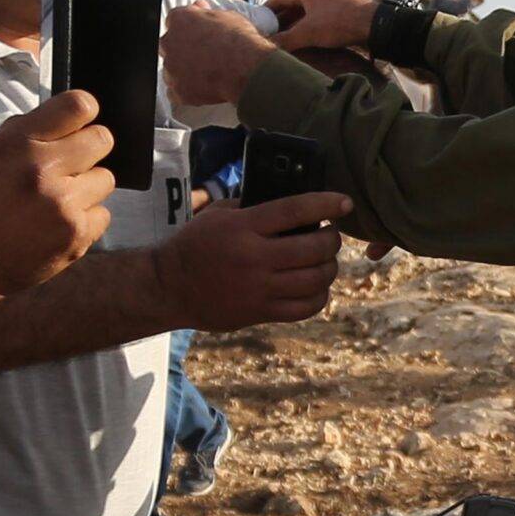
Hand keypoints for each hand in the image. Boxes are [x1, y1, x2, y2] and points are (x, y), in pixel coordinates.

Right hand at [0, 93, 113, 294]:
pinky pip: (103, 215)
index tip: (77, 126)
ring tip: (56, 203)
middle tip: (68, 167)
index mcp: (18, 142)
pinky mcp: (76, 235)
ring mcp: (63, 204)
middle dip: (88, 151)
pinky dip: (85, 221)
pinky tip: (57, 226)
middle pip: (102, 139)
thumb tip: (70, 119)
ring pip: (105, 179)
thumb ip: (31, 131)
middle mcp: (43, 168)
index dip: (83, 114)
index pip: (79, 105)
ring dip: (86, 189)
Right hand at [153, 192, 351, 329]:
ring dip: (330, 267)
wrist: (169, 287)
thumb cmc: (194, 245)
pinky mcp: (260, 312)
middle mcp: (254, 257)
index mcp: (243, 227)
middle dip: (332, 240)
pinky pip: (304, 308)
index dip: (326, 204)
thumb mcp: (218, 214)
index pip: (295, 211)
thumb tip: (295, 207)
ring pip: (315, 279)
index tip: (345, 203)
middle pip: (313, 248)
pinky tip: (316, 286)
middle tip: (332, 235)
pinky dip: (319, 296)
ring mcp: (259, 288)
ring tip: (326, 261)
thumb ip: (253, 207)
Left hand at [163, 5, 277, 106]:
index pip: (175, 21)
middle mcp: (169, 42)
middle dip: (182, 50)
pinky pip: (175, 92)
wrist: (248, 69)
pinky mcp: (177, 90)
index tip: (198, 35)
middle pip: (169, 45)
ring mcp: (171, 68)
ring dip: (183, 71)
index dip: (188, 28)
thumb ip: (207, 13)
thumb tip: (199, 7)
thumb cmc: (241, 41)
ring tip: (206, 74)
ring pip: (170, 70)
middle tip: (204, 56)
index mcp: (180, 19)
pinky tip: (202, 88)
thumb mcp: (228, 16)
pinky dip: (185, 91)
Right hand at [267, 0, 377, 52]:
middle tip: (272, 34)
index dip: (266, 11)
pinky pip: (322, 12)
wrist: (376, 24)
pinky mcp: (345, 4)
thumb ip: (285, 39)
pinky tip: (312, 36)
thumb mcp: (308, 33)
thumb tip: (267, 46)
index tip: (258, 23)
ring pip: (308, 8)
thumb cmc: (340, 24)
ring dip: (297, 21)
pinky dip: (312, 22)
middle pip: (293, 2)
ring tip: (289, 37)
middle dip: (281, 18)